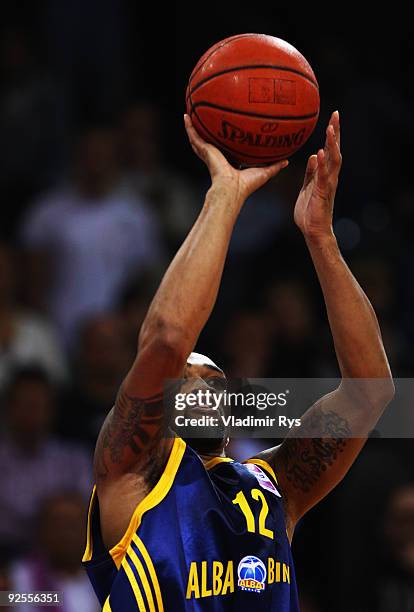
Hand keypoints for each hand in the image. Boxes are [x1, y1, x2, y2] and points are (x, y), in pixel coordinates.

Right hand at [184, 114, 287, 203]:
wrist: (232, 189)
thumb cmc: (246, 185)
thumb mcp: (264, 172)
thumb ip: (274, 165)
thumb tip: (287, 161)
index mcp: (229, 161)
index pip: (226, 148)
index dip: (225, 139)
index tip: (227, 130)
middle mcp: (217, 156)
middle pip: (211, 140)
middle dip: (208, 130)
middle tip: (206, 117)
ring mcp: (209, 153)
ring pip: (199, 137)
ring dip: (194, 126)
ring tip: (190, 112)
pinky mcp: (204, 150)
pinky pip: (194, 136)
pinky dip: (189, 126)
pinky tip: (186, 115)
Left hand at [294, 111, 341, 241]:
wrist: (313, 230)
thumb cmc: (309, 211)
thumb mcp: (307, 187)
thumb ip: (311, 172)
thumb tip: (314, 156)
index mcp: (325, 174)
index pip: (330, 150)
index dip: (332, 134)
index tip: (333, 118)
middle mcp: (330, 176)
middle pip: (335, 150)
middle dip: (335, 132)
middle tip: (336, 115)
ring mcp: (327, 184)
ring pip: (333, 160)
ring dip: (332, 144)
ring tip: (330, 128)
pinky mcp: (322, 192)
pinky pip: (323, 176)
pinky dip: (322, 164)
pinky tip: (320, 153)